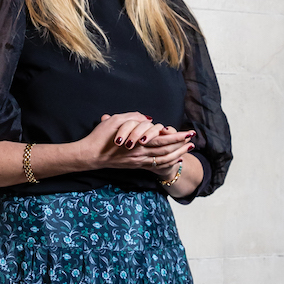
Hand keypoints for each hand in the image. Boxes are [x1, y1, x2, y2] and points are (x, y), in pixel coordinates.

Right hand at [80, 113, 194, 176]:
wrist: (90, 155)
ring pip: (163, 159)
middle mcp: (141, 153)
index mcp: (137, 141)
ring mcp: (139, 161)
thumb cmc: (101, 136)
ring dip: (177, 154)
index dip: (177, 136)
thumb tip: (148, 120)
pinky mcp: (135, 166)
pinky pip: (155, 166)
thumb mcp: (116, 120)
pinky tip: (175, 159)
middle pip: (166, 149)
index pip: (162, 139)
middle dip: (181, 144)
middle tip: (193, 139)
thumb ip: (134, 118)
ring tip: (188, 149)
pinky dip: (167, 163)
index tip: (188, 132)